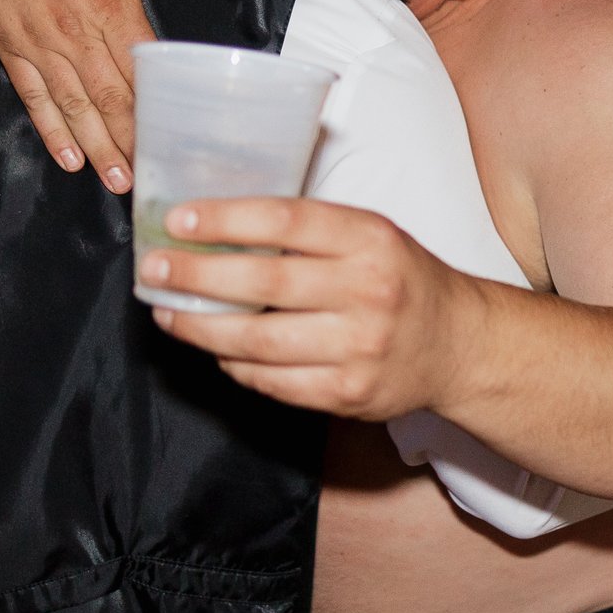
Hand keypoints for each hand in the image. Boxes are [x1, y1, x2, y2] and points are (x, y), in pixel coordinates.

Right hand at [0, 0, 241, 191]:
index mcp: (110, 6)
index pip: (140, 68)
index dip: (156, 106)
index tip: (175, 138)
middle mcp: (73, 33)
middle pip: (107, 98)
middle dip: (129, 141)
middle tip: (149, 179)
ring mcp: (39, 43)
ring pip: (71, 106)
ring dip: (94, 147)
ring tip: (115, 181)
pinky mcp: (10, 45)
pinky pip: (33, 96)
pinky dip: (50, 129)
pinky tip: (66, 157)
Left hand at [142, 197, 464, 419]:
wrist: (458, 345)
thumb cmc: (402, 280)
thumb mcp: (372, 236)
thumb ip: (310, 233)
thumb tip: (218, 229)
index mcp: (372, 240)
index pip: (286, 221)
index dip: (225, 219)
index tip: (178, 220)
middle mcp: (369, 291)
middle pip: (264, 283)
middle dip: (196, 277)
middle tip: (154, 269)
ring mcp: (360, 347)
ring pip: (259, 341)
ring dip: (202, 328)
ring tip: (169, 314)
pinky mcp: (349, 393)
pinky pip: (273, 381)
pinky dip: (236, 366)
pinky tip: (217, 351)